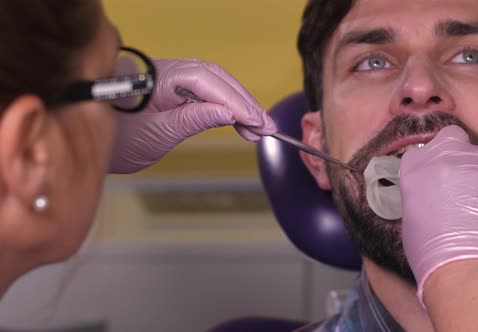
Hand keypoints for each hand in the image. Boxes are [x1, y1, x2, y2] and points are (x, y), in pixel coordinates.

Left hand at [109, 58, 276, 173]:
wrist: (89, 134)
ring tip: (257, 127)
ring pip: (213, 82)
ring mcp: (169, 78)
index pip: (206, 82)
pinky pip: (205, 89)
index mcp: (158, 79)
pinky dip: (224, 104)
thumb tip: (228, 113)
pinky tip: (237, 119)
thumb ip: (193, 120)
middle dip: (243, 101)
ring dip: (237, 102)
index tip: (257, 122)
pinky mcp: (172, 88)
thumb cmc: (115, 138)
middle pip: (215, 77)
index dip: (235, 101)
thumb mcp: (156, 136)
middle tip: (266, 127)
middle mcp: (166, 71)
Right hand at [399, 125, 477, 302]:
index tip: (434, 177)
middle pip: (451, 137)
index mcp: (414, 166)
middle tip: (458, 176)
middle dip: (454, 150)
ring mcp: (474, 159)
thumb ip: (419, 191)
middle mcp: (443, 155)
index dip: (428, 164)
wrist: (465, 264)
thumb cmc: (432, 251)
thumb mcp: (410, 215)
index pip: (420, 151)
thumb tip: (430, 190)